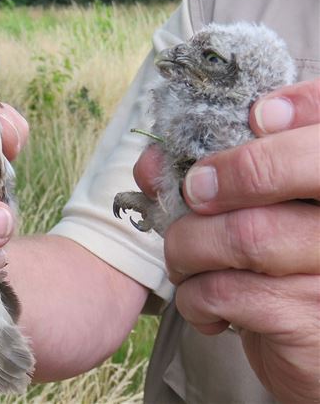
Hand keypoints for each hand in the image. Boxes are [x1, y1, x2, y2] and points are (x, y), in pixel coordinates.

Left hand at [135, 79, 319, 401]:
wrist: (306, 350)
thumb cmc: (274, 271)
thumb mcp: (254, 217)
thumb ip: (207, 180)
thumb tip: (150, 162)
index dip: (299, 103)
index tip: (258, 116)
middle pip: (274, 173)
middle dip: (220, 176)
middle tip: (192, 195)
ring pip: (241, 235)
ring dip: (187, 249)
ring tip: (184, 262)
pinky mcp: (308, 319)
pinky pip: (227, 291)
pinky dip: (194, 296)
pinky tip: (203, 305)